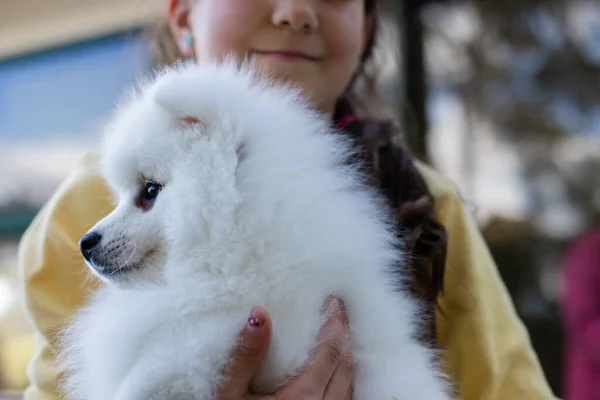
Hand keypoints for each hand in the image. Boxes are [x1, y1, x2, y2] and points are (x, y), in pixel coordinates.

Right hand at [217, 297, 353, 399]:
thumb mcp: (230, 397)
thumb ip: (246, 356)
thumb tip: (259, 313)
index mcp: (304, 399)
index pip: (330, 351)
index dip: (334, 322)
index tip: (334, 300)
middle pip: (345, 365)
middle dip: (344, 334)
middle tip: (339, 310)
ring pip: (350, 384)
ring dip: (347, 356)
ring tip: (339, 334)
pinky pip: (345, 399)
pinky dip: (345, 378)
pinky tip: (336, 371)